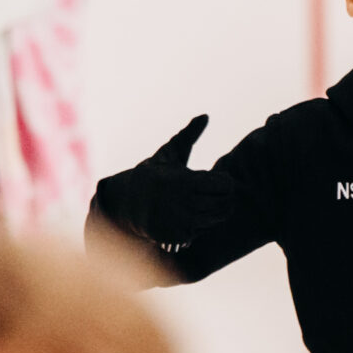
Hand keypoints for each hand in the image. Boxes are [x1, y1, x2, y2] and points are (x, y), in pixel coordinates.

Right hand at [96, 115, 234, 247]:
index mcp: (185, 181)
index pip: (225, 185)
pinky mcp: (177, 237)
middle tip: (217, 193)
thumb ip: (189, 135)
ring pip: (216, 219)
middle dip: (225, 197)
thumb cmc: (154, 174)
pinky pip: (202, 232)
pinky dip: (201, 225)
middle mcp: (184, 203)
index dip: (225, 181)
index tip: (217, 179)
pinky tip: (191, 216)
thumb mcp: (170, 153)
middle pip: (225, 204)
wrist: (126, 203)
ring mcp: (180, 222)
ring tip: (204, 203)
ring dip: (215, 211)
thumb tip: (205, 116)